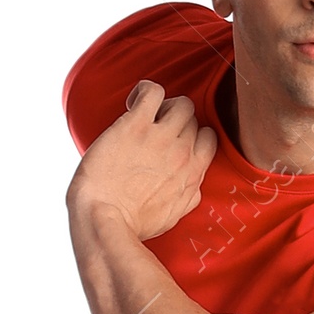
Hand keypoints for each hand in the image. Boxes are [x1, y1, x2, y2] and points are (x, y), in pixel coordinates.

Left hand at [67, 80, 217, 241]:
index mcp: (193, 174)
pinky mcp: (136, 125)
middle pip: (192, 120)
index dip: (192, 135)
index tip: (174, 141)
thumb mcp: (174, 215)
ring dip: (164, 105)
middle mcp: (182, 153)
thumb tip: (193, 184)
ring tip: (143, 116)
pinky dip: (144, 91)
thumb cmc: (133, 223)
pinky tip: (132, 102)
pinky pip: (152, 91)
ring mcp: (160, 138)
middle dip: (174, 122)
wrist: (105, 218)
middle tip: (151, 132)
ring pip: (181, 103)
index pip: (208, 138)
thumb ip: (188, 195)